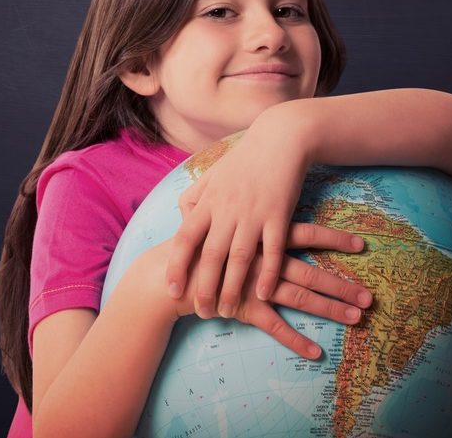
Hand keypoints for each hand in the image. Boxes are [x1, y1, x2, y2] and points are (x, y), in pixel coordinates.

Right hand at [155, 230, 371, 359]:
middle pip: (311, 271)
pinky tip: (315, 352)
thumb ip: (237, 212)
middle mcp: (263, 260)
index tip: (362, 244)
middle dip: (342, 284)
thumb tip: (257, 203)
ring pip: (300, 297)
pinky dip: (295, 341)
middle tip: (370, 296)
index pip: (306, 234)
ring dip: (329, 308)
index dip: (334, 238)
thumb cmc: (192, 246)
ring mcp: (254, 285)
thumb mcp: (217, 220)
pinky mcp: (243, 308)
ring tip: (357, 318)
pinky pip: (275, 326)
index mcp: (260, 236)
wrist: (165, 275)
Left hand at [166, 117, 321, 315]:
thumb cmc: (243, 160)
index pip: (185, 238)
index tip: (172, 289)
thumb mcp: (212, 175)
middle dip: (204, 287)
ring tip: (228, 312)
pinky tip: (263, 295)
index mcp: (208, 201)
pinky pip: (274, 251)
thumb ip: (194, 198)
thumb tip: (181, 221)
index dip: (177, 265)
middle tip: (201, 312)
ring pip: (240, 258)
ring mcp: (254, 213)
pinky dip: (268, 274)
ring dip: (233, 288)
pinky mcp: (279, 215)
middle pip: (211, 255)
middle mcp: (227, 210)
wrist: (280, 139)